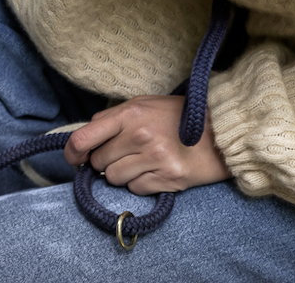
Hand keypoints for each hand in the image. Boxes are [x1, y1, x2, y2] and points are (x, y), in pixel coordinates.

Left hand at [63, 95, 230, 194]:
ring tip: (142, 161)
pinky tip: (155, 170)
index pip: (84, 137)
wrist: (221, 131)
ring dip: (123, 173)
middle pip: (98, 161)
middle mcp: (139, 136)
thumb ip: (113, 118)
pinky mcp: (167, 178)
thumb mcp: (144, 105)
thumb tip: (85, 139)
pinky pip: (135, 189)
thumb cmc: (178, 116)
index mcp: (129, 114)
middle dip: (105, 160)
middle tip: (125, 152)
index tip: (74, 157)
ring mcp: (154, 158)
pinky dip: (141, 183)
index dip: (72, 151)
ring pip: (114, 178)